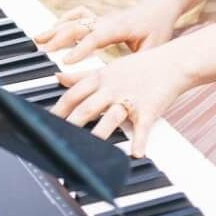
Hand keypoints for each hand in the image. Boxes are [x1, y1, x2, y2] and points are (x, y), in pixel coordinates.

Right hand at [33, 0, 180, 64]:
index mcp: (120, 28)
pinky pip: (78, 16)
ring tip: (37, 40)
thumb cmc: (157, 29)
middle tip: (42, 51)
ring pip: (75, 20)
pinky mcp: (98, 18)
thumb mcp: (154, 48)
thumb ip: (138, 65)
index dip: (81, 49)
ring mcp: (101, 18)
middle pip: (80, 26)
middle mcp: (107, 20)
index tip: (65, 62)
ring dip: (56, 29)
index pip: (97, 37)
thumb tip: (126, 86)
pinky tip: (52, 29)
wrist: (159, 7)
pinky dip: (63, 21)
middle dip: (60, 38)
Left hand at [50, 46, 192, 155]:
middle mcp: (113, 88)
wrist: (172, 62)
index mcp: (101, 78)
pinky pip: (143, 126)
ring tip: (89, 149)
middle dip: (71, 124)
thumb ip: (81, 76)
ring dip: (99, 133)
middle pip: (88, 106)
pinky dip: (140, 140)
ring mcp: (131, 98)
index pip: (74, 94)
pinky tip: (136, 153)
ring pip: (111, 116)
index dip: (58, 110)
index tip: (43, 124)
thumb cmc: (140, 67)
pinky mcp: (149, 108)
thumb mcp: (108, 68)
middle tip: (57, 141)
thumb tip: (58, 77)